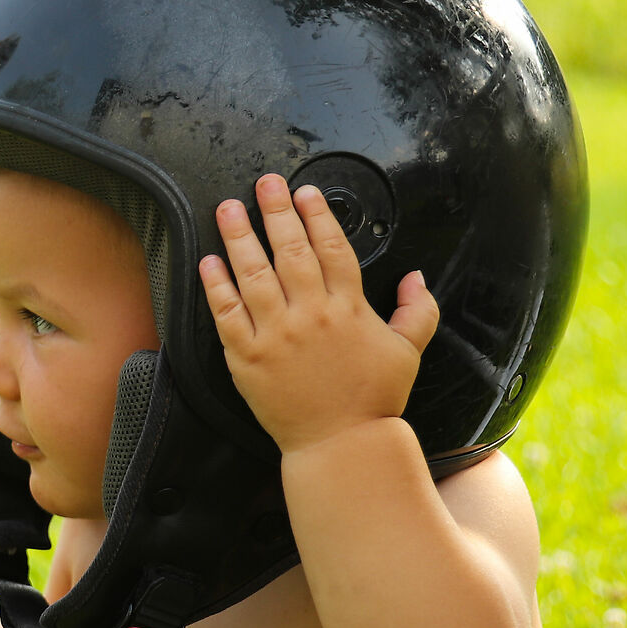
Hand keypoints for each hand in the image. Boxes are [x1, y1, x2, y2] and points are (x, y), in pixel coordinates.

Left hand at [198, 173, 439, 455]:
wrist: (341, 444)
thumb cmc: (373, 400)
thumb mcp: (409, 350)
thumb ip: (418, 309)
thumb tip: (417, 277)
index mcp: (348, 308)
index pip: (331, 248)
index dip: (316, 216)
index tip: (305, 192)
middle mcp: (310, 315)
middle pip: (290, 250)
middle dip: (275, 211)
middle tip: (264, 183)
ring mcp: (275, 335)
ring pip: (253, 274)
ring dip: (238, 237)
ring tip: (228, 209)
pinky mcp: (247, 358)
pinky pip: (227, 313)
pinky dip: (216, 286)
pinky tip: (208, 261)